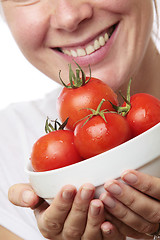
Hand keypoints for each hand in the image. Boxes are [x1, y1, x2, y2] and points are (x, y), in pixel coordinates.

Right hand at [8, 183, 124, 239]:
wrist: (68, 199)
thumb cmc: (48, 195)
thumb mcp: (31, 191)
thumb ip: (20, 194)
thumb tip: (30, 198)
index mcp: (48, 224)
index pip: (52, 218)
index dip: (61, 204)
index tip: (69, 187)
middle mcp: (65, 236)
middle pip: (72, 227)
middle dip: (79, 207)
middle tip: (87, 187)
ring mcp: (83, 239)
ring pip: (88, 235)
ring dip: (94, 219)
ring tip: (98, 201)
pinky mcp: (100, 239)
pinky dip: (109, 234)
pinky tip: (110, 222)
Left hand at [100, 170, 159, 238]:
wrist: (154, 201)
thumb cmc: (153, 185)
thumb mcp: (156, 171)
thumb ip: (151, 166)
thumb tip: (148, 142)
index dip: (144, 183)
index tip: (126, 173)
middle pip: (150, 210)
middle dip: (129, 198)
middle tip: (110, 185)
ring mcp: (155, 225)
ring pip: (140, 224)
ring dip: (120, 212)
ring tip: (104, 198)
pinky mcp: (143, 233)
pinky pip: (131, 233)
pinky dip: (117, 226)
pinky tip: (104, 218)